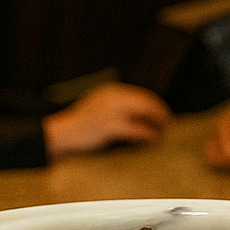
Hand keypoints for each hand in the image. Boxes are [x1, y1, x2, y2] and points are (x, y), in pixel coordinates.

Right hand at [42, 84, 170, 159]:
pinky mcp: (109, 126)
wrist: (62, 133)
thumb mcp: (100, 107)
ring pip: (144, 113)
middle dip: (160, 112)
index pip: (142, 95)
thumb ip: (118, 106)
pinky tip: (154, 138)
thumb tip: (142, 112)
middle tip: (168, 122)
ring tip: (163, 131)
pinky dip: (148, 133)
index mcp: (111, 91)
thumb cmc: (81, 124)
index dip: (155, 104)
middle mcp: (113, 97)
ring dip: (157, 122)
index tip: (163, 113)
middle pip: (146, 101)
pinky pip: (136, 129)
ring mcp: (111, 111)